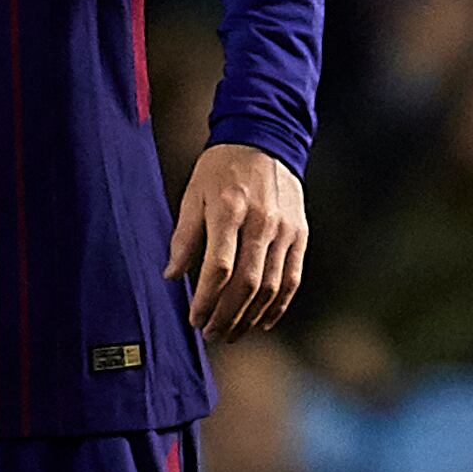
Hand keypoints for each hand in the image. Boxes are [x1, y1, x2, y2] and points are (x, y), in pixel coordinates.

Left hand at [167, 141, 309, 339]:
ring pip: (270, 287)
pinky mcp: (299, 234)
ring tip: (231, 333)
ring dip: (250, 317)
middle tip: (210, 333)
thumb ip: (184, 237)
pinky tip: (262, 321)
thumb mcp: (194, 194)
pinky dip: (278, 306)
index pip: (219, 268)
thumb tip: (173, 276)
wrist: (265, 138)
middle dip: (226, 316)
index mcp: (229, 210)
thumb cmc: (222, 168)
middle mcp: (262, 222)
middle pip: (246, 284)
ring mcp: (285, 230)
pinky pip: (292, 279)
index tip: (194, 318)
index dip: (206, 299)